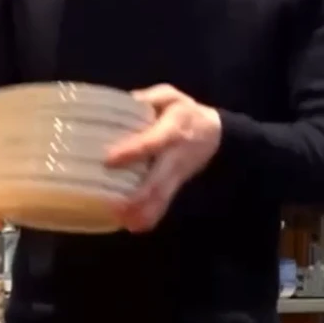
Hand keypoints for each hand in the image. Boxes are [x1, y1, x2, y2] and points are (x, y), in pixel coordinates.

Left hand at [104, 84, 222, 233]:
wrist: (214, 134)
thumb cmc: (185, 112)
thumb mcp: (170, 96)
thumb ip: (147, 98)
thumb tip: (119, 104)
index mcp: (172, 131)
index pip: (151, 144)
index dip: (131, 152)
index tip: (109, 160)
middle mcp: (174, 157)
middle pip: (158, 181)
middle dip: (137, 197)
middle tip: (112, 207)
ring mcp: (176, 176)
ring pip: (161, 198)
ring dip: (143, 213)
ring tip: (123, 222)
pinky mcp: (175, 186)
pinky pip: (164, 205)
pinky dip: (150, 218)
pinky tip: (132, 226)